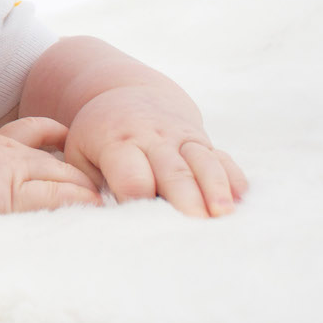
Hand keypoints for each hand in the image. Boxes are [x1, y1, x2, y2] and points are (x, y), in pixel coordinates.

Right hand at [0, 117, 100, 219]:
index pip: (29, 133)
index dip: (50, 135)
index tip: (61, 138)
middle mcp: (8, 155)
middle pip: (54, 158)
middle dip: (76, 169)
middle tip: (95, 181)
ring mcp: (15, 176)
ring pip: (63, 177)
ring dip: (83, 189)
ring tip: (100, 200)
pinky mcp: (18, 199)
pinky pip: (57, 198)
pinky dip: (77, 202)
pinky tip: (91, 208)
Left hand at [64, 86, 248, 217]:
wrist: (126, 96)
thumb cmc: (99, 137)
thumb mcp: (80, 153)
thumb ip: (87, 184)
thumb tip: (99, 217)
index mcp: (118, 142)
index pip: (132, 176)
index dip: (138, 200)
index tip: (144, 225)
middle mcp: (153, 138)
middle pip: (173, 171)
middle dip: (185, 198)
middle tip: (196, 224)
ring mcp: (182, 138)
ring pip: (203, 162)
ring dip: (216, 188)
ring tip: (224, 214)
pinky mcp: (203, 141)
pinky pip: (222, 158)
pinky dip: (233, 178)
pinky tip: (242, 200)